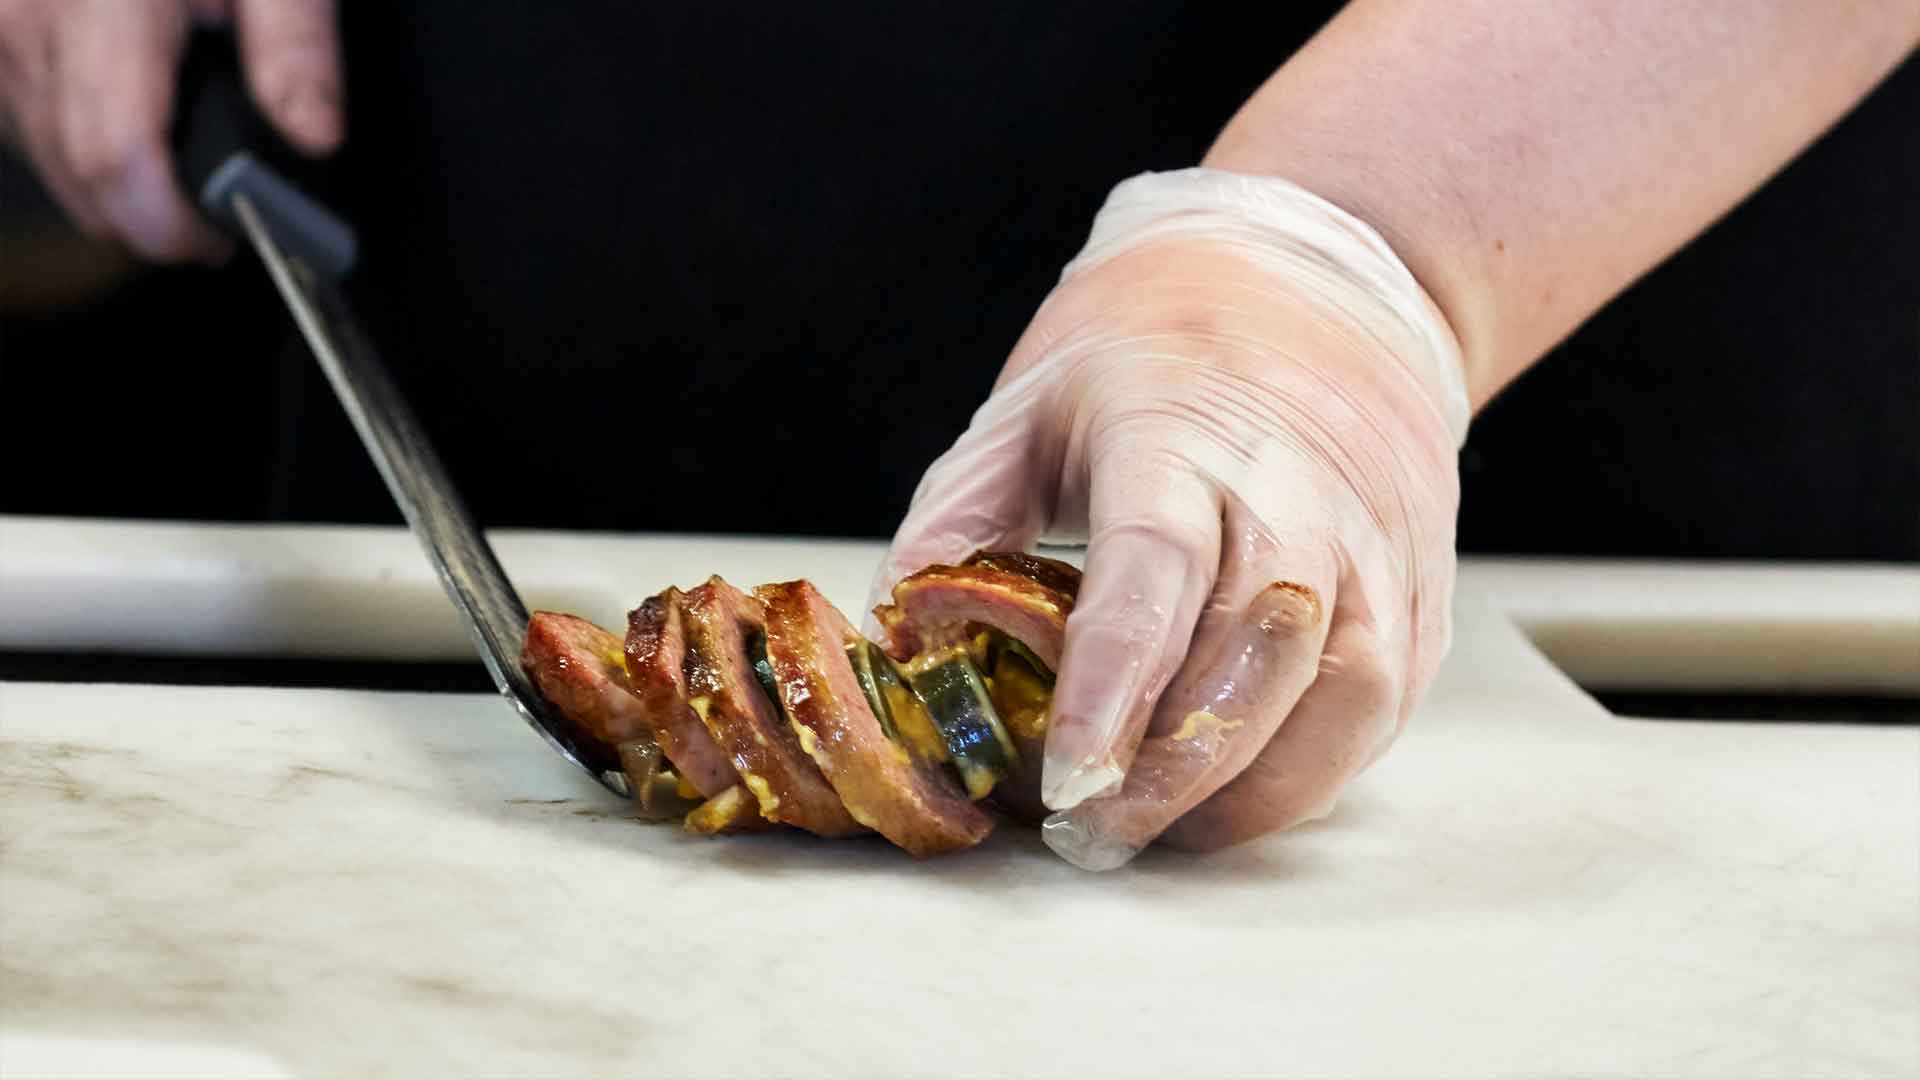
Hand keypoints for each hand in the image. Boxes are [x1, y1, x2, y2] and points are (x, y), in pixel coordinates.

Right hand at [0, 0, 341, 261]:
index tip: (221, 241)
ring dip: (107, 183)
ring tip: (173, 159)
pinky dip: (67, 135)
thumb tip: (313, 139)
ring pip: (39, 154)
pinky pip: (15, 113)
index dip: (170, 226)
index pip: (116, 158)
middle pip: (76, 176)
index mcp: (104, 3)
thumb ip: (296, 48)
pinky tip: (121, 112)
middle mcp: (24, 17)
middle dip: (149, 221)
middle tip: (214, 217)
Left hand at [872, 168, 1470, 868]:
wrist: (1318, 287)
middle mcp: (1299, 489)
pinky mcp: (1419, 595)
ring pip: (1346, 692)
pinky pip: (1378, 707)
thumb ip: (955, 527)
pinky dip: (1305, 771)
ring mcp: (1376, 544)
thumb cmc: (1150, 358)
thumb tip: (903, 656)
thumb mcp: (1026, 411)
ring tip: (1160, 826)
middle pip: (1260, 648)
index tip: (1065, 782)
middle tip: (1092, 835)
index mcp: (1182, 433)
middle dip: (1177, 769)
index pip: (1155, 568)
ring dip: (1251, 788)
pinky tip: (1229, 792)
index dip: (1111, 685)